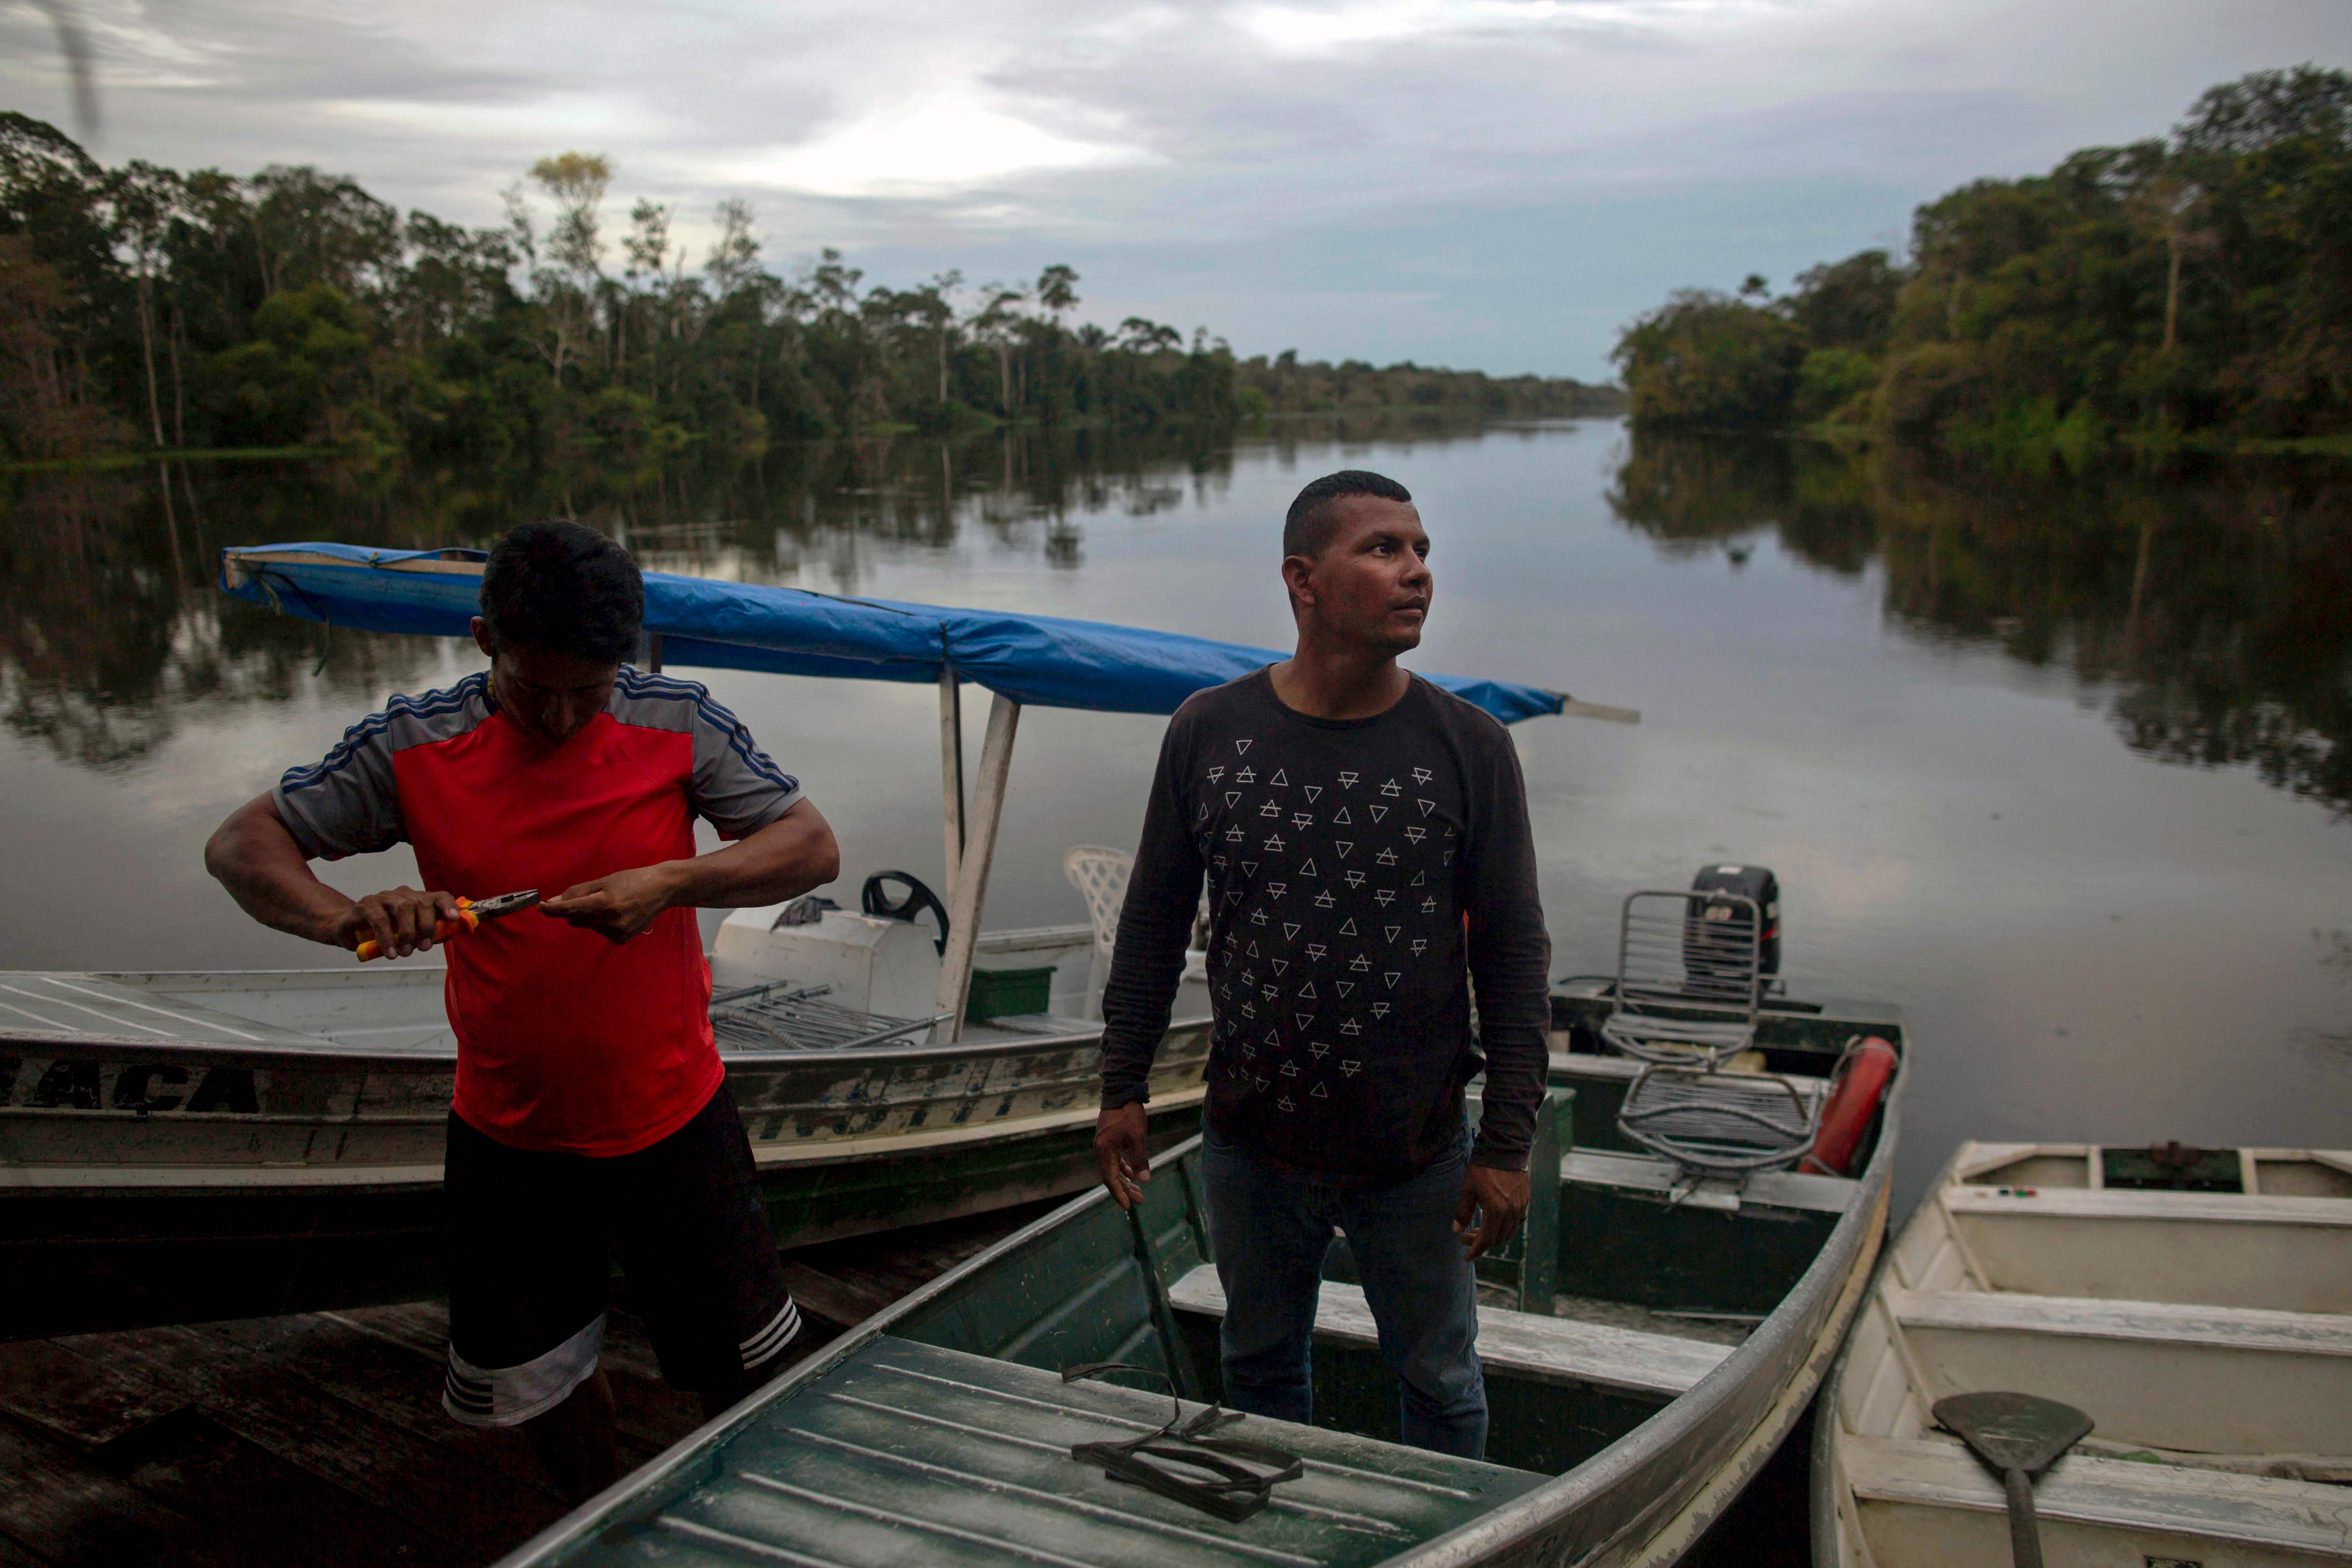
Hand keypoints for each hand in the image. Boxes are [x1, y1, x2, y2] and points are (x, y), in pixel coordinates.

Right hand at [332, 886, 463, 958]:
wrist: (348, 928)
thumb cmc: (384, 931)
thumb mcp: (409, 933)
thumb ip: (428, 933)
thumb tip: (449, 934)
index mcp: (417, 899)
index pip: (438, 896)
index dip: (448, 905)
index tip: (453, 918)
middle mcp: (403, 894)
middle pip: (422, 903)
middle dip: (426, 926)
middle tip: (423, 948)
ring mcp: (384, 897)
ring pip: (403, 908)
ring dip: (407, 933)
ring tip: (405, 952)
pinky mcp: (366, 905)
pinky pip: (380, 920)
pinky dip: (387, 938)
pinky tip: (390, 953)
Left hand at [541, 865, 680, 944]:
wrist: (661, 889)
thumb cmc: (631, 880)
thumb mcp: (604, 881)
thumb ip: (577, 892)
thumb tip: (553, 902)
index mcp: (605, 902)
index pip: (571, 909)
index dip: (553, 910)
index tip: (540, 907)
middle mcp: (611, 920)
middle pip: (576, 918)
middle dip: (575, 909)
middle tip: (594, 897)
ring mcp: (617, 932)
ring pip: (587, 926)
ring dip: (590, 916)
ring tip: (612, 904)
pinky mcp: (621, 940)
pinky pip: (598, 931)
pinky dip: (602, 923)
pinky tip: (618, 914)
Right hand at [1093, 1103, 1151, 1208]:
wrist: (1122, 1091)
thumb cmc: (1129, 1113)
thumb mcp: (1137, 1137)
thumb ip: (1139, 1159)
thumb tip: (1144, 1180)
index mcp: (1105, 1150)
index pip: (1110, 1178)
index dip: (1119, 1193)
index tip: (1129, 1205)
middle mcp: (1101, 1149)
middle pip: (1111, 1176)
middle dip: (1125, 1189)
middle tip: (1140, 1200)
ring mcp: (1104, 1145)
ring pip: (1114, 1169)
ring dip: (1125, 1180)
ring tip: (1138, 1191)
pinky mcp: (1109, 1140)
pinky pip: (1115, 1160)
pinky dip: (1124, 1168)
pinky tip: (1132, 1174)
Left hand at [1453, 1164, 1529, 1260]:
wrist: (1505, 1148)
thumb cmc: (1484, 1167)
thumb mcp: (1468, 1188)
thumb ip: (1463, 1211)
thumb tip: (1457, 1230)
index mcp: (1496, 1210)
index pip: (1486, 1239)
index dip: (1475, 1250)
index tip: (1466, 1257)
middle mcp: (1511, 1212)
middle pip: (1497, 1239)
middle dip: (1481, 1242)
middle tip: (1467, 1236)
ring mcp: (1520, 1206)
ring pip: (1508, 1232)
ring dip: (1493, 1235)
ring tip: (1478, 1227)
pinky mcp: (1525, 1200)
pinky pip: (1515, 1221)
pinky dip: (1503, 1226)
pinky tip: (1492, 1218)